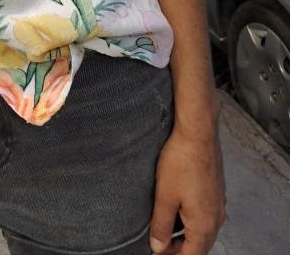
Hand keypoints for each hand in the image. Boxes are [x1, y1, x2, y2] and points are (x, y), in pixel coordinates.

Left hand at [149, 124, 226, 254]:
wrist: (198, 133)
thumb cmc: (181, 161)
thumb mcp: (165, 197)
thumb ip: (161, 225)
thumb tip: (158, 247)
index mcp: (204, 225)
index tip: (156, 252)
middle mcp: (216, 218)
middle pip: (199, 246)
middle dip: (179, 249)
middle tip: (158, 244)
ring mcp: (218, 204)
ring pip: (203, 231)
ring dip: (185, 235)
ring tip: (165, 230)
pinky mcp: (216, 191)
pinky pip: (206, 215)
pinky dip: (192, 221)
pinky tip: (178, 211)